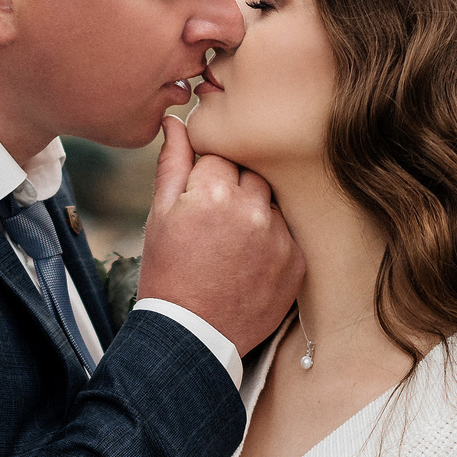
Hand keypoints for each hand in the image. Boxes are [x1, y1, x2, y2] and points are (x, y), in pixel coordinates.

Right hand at [136, 114, 302, 355]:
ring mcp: (279, 237)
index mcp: (215, 192)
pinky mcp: (296, 262)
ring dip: (256, 215)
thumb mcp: (160, 216)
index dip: (207, 178)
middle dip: (234, 191)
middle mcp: (254, 210)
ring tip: (231, 249)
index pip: (221, 156)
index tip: (198, 202)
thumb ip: (172, 163)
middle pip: (252, 175)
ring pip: (272, 203)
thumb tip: (176, 121)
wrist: (191, 336)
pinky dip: (271, 243)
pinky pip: (287, 234)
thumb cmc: (168, 273)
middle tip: (214, 227)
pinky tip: (248, 265)